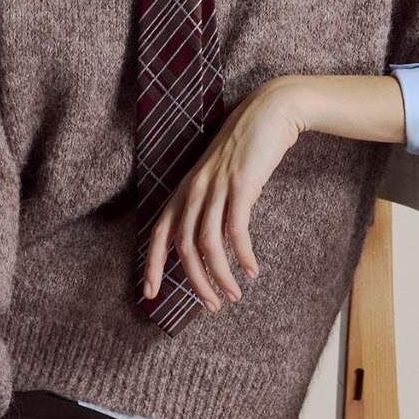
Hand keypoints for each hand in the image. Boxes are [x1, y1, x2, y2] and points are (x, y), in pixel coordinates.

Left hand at [143, 75, 304, 311]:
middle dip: (195, 281)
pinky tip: (251, 270)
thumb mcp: (220, 179)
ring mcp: (216, 186)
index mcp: (184, 189)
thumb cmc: (246, 149)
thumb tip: (212, 244)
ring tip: (234, 295)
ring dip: (219, 275)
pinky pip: (236, 230)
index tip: (149, 293)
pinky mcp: (240, 185)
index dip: (151, 264)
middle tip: (211, 305)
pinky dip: (242, 255)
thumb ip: (212, 208)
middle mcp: (194, 189)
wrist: (269, 113)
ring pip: (207, 243)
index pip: (159, 233)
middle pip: (183, 246)